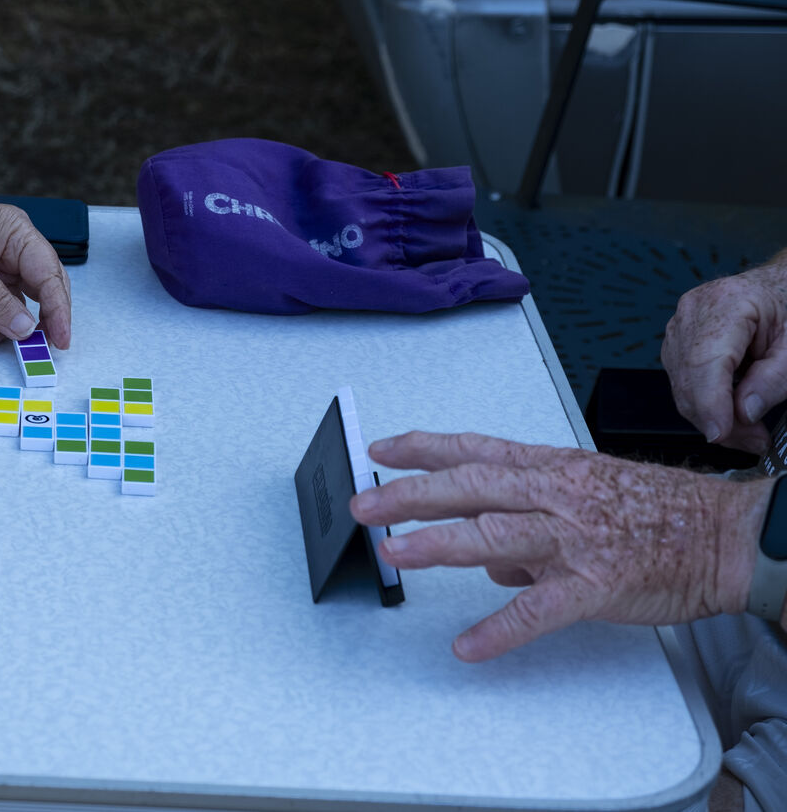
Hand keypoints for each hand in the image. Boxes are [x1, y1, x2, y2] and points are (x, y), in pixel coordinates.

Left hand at [351, 432, 769, 661]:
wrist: (726, 536)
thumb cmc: (659, 511)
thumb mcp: (585, 490)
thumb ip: (525, 512)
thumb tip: (479, 553)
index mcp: (550, 467)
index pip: (473, 449)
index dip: (421, 447)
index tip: (379, 448)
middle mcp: (555, 495)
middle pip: (470, 486)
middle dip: (410, 494)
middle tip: (366, 504)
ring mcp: (573, 539)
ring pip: (494, 534)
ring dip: (439, 544)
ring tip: (396, 553)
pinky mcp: (594, 585)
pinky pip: (538, 610)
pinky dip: (500, 630)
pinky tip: (468, 644)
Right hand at [662, 256, 786, 452]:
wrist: (779, 287)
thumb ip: (773, 379)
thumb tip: (745, 412)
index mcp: (726, 303)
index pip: (705, 361)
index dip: (709, 402)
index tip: (720, 433)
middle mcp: (693, 312)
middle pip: (690, 378)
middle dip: (717, 418)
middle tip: (754, 440)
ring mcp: (679, 326)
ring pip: (681, 386)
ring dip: (711, 415)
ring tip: (749, 430)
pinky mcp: (677, 341)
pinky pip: (682, 382)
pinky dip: (705, 403)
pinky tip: (731, 410)